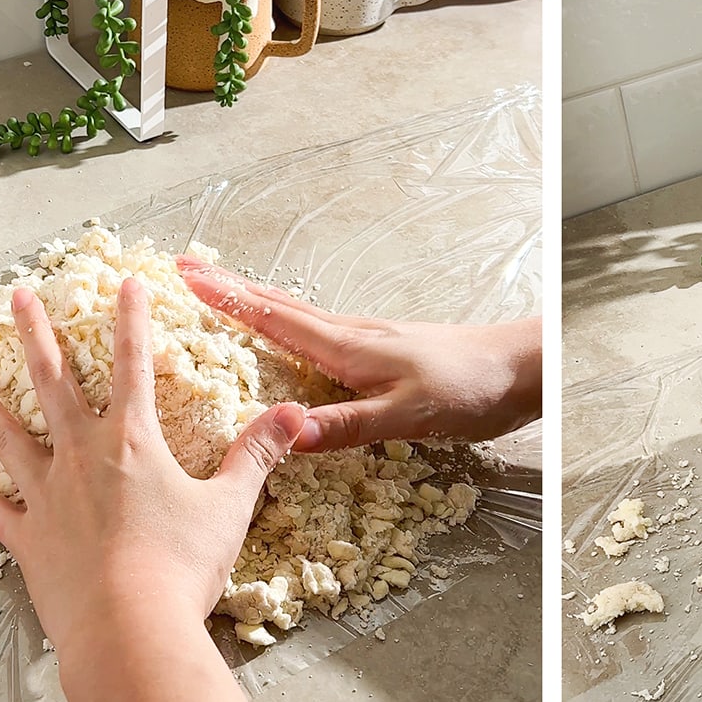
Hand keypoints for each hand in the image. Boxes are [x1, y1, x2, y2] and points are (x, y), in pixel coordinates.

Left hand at [0, 280, 306, 656]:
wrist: (129, 628)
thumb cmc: (182, 565)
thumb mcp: (230, 505)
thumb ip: (258, 454)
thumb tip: (295, 414)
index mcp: (133, 442)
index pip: (133, 364)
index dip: (131, 320)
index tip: (124, 283)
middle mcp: (82, 457)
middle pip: (53, 382)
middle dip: (36, 335)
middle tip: (16, 297)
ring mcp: (48, 496)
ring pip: (8, 435)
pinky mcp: (28, 538)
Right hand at [178, 258, 540, 452]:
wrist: (519, 370)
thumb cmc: (468, 390)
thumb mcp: (407, 416)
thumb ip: (348, 426)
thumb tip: (286, 432)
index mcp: (347, 347)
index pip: (273, 317)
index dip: (226, 298)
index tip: (182, 275)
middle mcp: (350, 335)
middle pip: (277, 306)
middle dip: (228, 288)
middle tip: (183, 270)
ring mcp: (366, 340)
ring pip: (296, 315)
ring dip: (254, 302)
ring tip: (220, 293)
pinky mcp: (381, 352)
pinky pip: (317, 332)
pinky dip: (287, 323)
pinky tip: (288, 334)